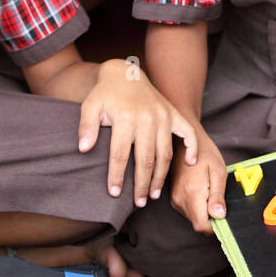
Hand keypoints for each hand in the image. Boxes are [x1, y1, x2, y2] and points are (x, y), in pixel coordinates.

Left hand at [77, 59, 197, 204]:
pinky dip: (191, 148)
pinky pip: (188, 133)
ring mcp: (163, 116)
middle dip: (142, 184)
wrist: (125, 74)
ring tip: (154, 194)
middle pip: (145, 159)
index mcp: (125, 116)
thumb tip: (83, 149)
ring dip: (161, 176)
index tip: (114, 193)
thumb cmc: (105, 94)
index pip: (120, 154)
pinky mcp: (173, 114)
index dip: (117, 176)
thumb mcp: (89, 106)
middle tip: (139, 202)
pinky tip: (189, 163)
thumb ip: (86, 127)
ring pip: (165, 153)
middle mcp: (147, 117)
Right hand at [170, 132, 227, 235]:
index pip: (202, 225)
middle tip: (218, 199)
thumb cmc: (204, 153)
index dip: (215, 226)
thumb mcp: (218, 171)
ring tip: (209, 191)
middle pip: (198, 223)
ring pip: (193, 219)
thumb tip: (219, 216)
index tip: (223, 216)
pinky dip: (197, 207)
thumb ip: (218, 196)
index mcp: (192, 193)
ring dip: (204, 212)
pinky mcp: (173, 199)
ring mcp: (175, 200)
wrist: (184, 142)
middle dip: (211, 218)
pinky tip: (202, 191)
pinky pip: (188, 212)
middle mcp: (180, 199)